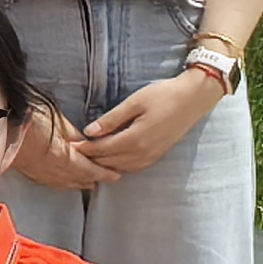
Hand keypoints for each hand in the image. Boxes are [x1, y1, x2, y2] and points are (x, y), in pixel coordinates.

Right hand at [11, 100, 113, 190]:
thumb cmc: (25, 117)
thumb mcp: (55, 120)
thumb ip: (72, 134)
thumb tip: (86, 143)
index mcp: (61, 156)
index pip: (88, 169)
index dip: (103, 172)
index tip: (115, 174)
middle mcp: (51, 169)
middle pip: (78, 178)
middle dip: (94, 179)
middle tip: (109, 178)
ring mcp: (38, 172)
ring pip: (64, 183)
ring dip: (79, 183)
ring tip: (90, 183)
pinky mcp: (28, 171)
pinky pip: (50, 182)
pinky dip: (62, 184)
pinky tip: (65, 183)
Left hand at [76, 66, 225, 176]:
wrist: (193, 99)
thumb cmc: (164, 95)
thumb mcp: (134, 102)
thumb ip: (112, 119)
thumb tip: (90, 131)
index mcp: (135, 139)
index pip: (102, 149)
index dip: (84, 148)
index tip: (69, 146)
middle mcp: (143, 152)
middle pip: (109, 162)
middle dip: (90, 159)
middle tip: (73, 154)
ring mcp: (152, 156)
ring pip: (120, 168)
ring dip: (103, 165)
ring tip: (87, 158)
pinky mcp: (157, 155)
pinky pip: (133, 167)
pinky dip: (118, 165)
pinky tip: (109, 160)